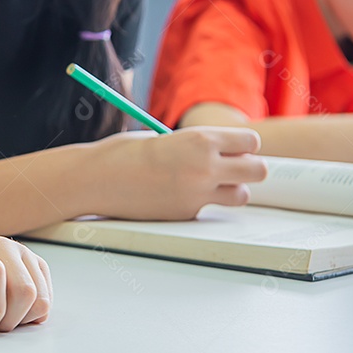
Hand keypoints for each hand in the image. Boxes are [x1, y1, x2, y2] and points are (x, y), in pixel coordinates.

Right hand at [91, 127, 266, 219]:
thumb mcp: (163, 138)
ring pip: (241, 195)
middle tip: (230, 166)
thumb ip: (193, 145)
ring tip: (206, 182)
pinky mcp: (187, 214)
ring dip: (230, 188)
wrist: (95, 180)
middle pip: (258, 171)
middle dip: (247, 167)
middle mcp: (205, 168)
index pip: (251, 143)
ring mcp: (198, 195)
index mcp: (200, 141)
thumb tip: (216, 151)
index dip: (242, 145)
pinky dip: (199, 202)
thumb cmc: (122, 154)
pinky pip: (208, 208)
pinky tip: (175, 193)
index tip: (231, 146)